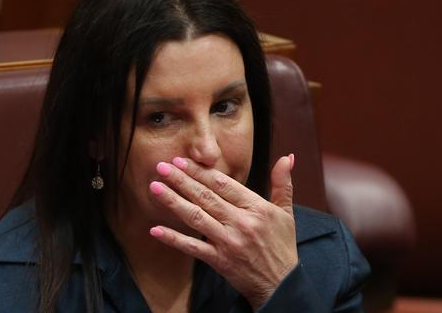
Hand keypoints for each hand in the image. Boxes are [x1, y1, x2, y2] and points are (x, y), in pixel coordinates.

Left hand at [148, 155, 297, 308]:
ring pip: (196, 217)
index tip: (181, 160)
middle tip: (161, 167)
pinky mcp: (219, 260)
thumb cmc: (281, 246)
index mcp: (257, 208)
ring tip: (155, 188)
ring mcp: (229, 242)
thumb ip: (282, 183)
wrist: (281, 285)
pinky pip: (193, 247)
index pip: (223, 184)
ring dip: (173, 201)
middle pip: (206, 196)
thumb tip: (286, 157)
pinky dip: (173, 238)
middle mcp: (241, 222)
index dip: (200, 171)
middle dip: (181, 180)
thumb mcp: (286, 213)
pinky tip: (156, 229)